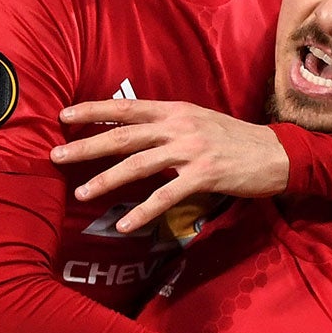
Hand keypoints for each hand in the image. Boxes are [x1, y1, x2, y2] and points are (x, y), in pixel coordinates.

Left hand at [51, 99, 288, 233]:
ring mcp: (191, 150)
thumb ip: (166, 125)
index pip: (126, 108)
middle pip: (123, 136)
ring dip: (105, 180)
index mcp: (174, 110)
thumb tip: (132, 132)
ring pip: (138, 165)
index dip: (92, 111)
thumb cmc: (233, 140)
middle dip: (86, 146)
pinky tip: (124, 224)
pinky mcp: (204, 176)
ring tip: (80, 194)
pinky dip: (142, 211)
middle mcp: (178, 126)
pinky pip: (166, 196)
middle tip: (55, 155)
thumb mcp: (197, 122)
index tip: (63, 116)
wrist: (276, 153)